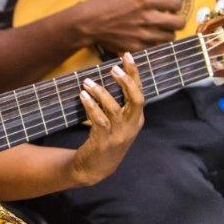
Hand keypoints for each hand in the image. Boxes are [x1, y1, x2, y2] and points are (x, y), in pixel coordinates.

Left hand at [68, 52, 144, 185]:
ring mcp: (119, 135)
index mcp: (137, 118)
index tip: (126, 55)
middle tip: (113, 68)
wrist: (96, 168)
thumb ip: (119, 101)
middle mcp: (131, 126)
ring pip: (114, 109)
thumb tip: (114, 73)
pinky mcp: (104, 142)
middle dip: (126, 82)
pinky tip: (83, 96)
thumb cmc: (106, 138)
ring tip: (87, 82)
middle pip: (136, 100)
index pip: (140, 92)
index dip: (134, 73)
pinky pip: (99, 121)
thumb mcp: (118, 121)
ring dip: (101, 93)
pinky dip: (90, 106)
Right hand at [69, 0, 184, 54]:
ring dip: (166, 33)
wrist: (87, 24)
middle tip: (169, 19)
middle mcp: (147, 17)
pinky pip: (156, 47)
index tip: (170, 6)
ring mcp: (143, 35)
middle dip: (176, 20)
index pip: (176, 2)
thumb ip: (145, 0)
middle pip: (179, 23)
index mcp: (144, 0)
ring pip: (170, 37)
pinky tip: (146, 38)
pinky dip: (154, 44)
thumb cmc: (102, 5)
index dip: (175, 4)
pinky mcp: (137, 48)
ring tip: (157, 29)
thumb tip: (160, 4)